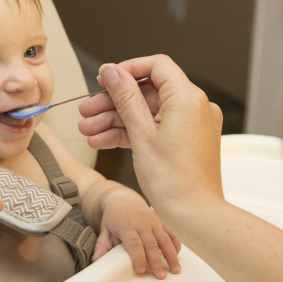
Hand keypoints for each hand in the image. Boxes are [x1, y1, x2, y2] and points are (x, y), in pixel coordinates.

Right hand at [78, 56, 223, 219]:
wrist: (194, 215)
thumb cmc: (175, 181)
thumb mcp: (141, 133)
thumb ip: (125, 97)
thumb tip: (112, 72)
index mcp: (188, 98)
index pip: (156, 66)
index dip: (127, 70)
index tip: (105, 79)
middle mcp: (194, 107)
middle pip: (147, 92)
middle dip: (113, 102)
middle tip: (88, 111)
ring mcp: (190, 125)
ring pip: (147, 113)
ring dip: (116, 120)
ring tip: (89, 131)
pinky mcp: (185, 141)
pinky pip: (154, 128)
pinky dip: (131, 133)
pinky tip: (104, 141)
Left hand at [94, 188, 181, 277]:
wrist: (123, 200)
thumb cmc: (113, 218)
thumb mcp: (104, 230)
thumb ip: (101, 245)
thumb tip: (96, 261)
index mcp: (127, 226)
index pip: (134, 243)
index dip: (138, 257)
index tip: (141, 270)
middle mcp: (142, 224)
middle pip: (151, 244)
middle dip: (156, 261)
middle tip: (160, 276)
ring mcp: (153, 222)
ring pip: (164, 240)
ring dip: (171, 255)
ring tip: (175, 270)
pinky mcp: (161, 222)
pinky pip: (171, 234)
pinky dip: (175, 245)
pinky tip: (177, 257)